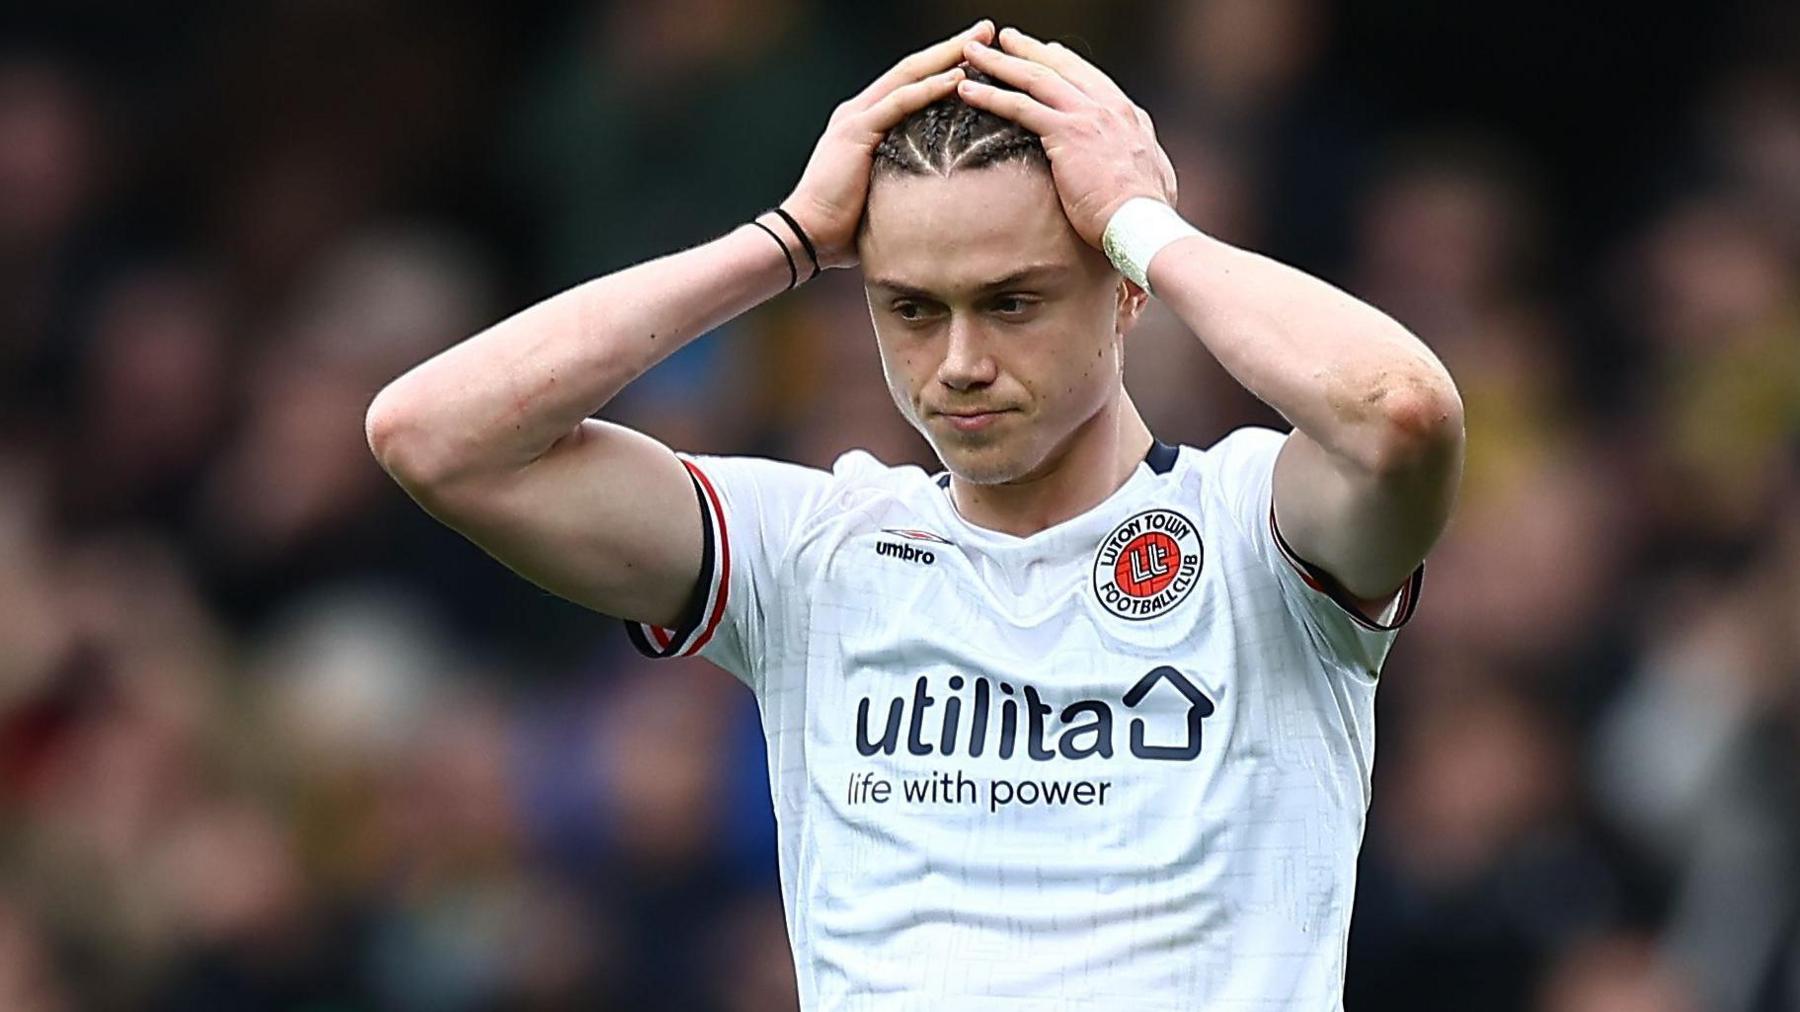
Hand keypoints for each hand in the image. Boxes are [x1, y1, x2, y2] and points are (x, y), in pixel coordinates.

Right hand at [779, 19, 996, 269]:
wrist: (807, 236)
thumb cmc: (847, 226)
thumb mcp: (887, 192)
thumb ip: (908, 178)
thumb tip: (945, 189)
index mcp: (868, 122)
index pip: (913, 84)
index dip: (945, 65)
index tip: (981, 56)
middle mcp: (862, 110)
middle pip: (914, 69)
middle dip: (952, 48)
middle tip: (988, 30)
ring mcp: (857, 117)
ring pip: (909, 76)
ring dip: (947, 57)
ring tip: (981, 42)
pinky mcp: (856, 131)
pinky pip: (899, 103)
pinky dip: (929, 89)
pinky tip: (957, 78)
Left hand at [956, 27, 1177, 250]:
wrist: (1142, 223)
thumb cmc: (1145, 213)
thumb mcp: (1152, 175)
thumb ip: (1137, 159)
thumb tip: (1135, 166)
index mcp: (1128, 115)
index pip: (1089, 78)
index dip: (1064, 63)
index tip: (1046, 52)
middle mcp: (1108, 106)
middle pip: (1060, 68)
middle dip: (1028, 50)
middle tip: (1004, 39)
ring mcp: (1087, 116)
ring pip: (1035, 79)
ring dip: (999, 63)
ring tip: (973, 53)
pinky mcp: (1066, 133)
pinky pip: (1020, 107)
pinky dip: (991, 96)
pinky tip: (969, 91)